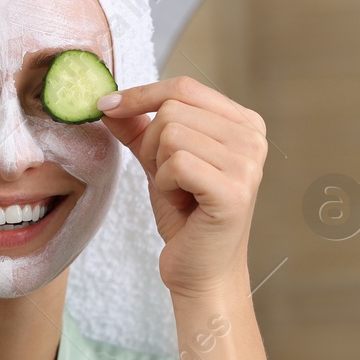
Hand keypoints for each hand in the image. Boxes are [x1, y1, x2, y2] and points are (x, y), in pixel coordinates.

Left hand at [98, 77, 268, 298]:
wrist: (201, 272)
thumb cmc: (186, 219)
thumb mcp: (160, 163)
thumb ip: (140, 129)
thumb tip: (108, 102)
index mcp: (244, 124)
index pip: (184, 87)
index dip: (141, 94)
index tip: (106, 106)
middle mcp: (253, 138)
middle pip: (173, 109)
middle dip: (151, 144)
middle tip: (167, 179)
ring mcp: (248, 164)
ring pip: (171, 133)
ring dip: (159, 168)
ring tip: (178, 193)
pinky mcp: (234, 190)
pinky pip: (176, 163)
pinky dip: (165, 185)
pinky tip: (182, 203)